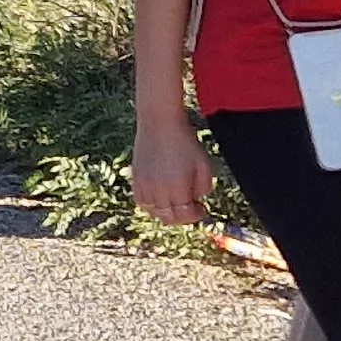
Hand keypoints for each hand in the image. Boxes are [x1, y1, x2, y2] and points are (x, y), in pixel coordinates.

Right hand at [131, 111, 214, 225]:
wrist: (159, 123)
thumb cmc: (185, 141)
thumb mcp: (204, 164)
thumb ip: (205, 187)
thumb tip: (197, 199)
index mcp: (178, 189)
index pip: (185, 216)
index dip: (195, 215)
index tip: (200, 207)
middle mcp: (159, 191)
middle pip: (169, 218)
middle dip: (182, 216)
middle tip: (189, 206)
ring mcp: (144, 186)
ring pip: (154, 212)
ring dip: (166, 211)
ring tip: (174, 200)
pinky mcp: (135, 179)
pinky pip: (141, 201)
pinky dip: (151, 204)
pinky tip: (159, 196)